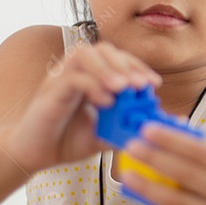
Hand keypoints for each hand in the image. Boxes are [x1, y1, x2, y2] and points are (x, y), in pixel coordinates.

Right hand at [5, 42, 160, 172]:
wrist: (35, 155)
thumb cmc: (68, 141)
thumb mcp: (107, 135)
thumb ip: (132, 126)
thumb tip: (170, 122)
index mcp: (91, 77)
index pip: (117, 58)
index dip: (136, 66)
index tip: (153, 84)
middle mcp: (75, 71)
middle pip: (102, 49)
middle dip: (126, 64)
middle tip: (142, 85)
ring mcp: (60, 78)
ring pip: (84, 54)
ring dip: (107, 69)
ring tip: (124, 88)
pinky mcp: (49, 92)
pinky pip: (71, 78)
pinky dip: (91, 86)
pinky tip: (105, 102)